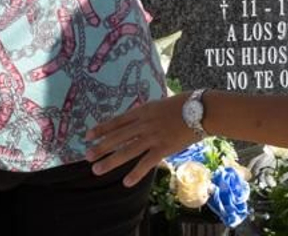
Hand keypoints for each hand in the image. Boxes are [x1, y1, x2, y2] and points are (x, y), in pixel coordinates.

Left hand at [84, 96, 198, 186]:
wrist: (200, 110)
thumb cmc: (182, 105)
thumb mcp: (158, 104)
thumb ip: (146, 112)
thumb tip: (136, 117)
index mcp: (141, 111)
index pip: (117, 122)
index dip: (102, 129)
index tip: (88, 136)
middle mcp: (143, 124)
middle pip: (117, 137)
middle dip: (101, 147)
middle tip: (87, 156)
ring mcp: (152, 137)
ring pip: (127, 151)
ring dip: (111, 161)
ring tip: (97, 170)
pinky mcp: (163, 148)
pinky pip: (146, 163)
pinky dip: (136, 173)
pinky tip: (126, 182)